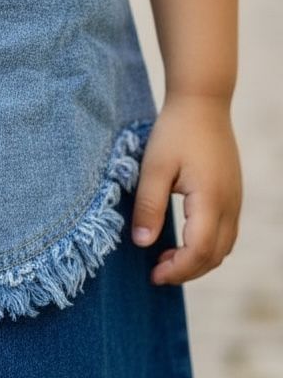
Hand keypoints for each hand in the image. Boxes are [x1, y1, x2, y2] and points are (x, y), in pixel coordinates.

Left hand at [129, 93, 241, 285]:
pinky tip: (182, 241)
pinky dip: (207, 247)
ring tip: (166, 260)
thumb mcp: (153, 167)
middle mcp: (230, 204)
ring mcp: (235, 200)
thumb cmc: (175, 132)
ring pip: (224, 247)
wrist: (203, 103)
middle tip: (156, 273)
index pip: (199, 251)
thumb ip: (148, 206)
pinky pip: (226, 233)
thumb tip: (143, 243)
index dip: (177, 270)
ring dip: (198, 261)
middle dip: (187, 271)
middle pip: (215, 256)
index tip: (153, 274)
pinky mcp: (233, 195)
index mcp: (210, 199)